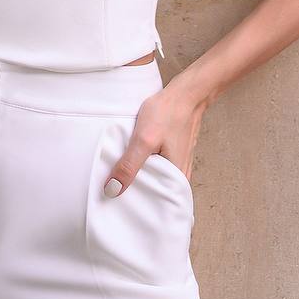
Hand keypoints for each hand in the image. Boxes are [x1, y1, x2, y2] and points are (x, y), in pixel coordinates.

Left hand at [102, 76, 207, 196]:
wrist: (186, 93)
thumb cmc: (169, 113)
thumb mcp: (143, 140)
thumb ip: (129, 166)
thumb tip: (112, 191)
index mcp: (176, 180)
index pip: (153, 204)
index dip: (134, 205)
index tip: (115, 205)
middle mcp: (180, 176)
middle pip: (153, 192)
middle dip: (134, 192)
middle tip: (112, 192)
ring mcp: (178, 164)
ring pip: (153, 178)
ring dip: (138, 177)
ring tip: (119, 177)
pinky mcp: (173, 154)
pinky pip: (156, 167)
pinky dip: (143, 165)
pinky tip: (132, 159)